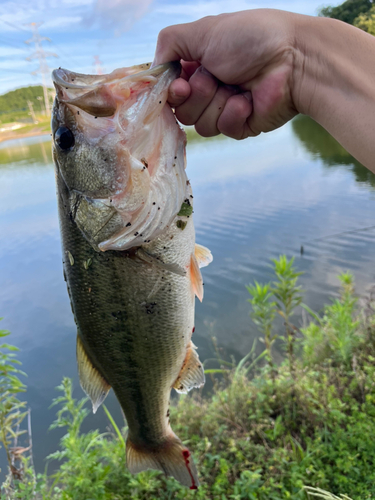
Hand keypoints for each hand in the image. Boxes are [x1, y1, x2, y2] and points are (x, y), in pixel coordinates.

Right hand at [153, 10, 299, 138]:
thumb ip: (169, 44)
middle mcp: (210, 88)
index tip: (180, 85)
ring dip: (216, 103)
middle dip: (197, 95)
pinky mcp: (242, 125)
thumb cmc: (249, 38)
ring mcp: (225, 108)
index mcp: (199, 65)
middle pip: (182, 111)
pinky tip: (249, 99)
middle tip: (214, 78)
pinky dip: (234, 113)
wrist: (292, 58)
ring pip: (201, 125)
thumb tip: (154, 70)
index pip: (171, 90)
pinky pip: (224, 130)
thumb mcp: (202, 31)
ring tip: (236, 86)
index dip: (172, 92)